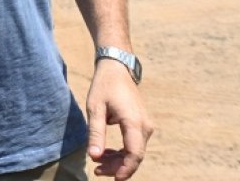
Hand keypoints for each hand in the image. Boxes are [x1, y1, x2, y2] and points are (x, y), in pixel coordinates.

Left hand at [87, 60, 154, 178]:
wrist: (117, 69)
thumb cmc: (104, 86)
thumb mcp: (95, 108)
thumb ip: (95, 133)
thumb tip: (94, 156)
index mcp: (134, 122)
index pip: (134, 154)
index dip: (125, 169)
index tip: (113, 180)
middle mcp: (144, 126)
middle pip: (135, 156)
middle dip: (117, 167)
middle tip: (96, 170)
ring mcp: (145, 126)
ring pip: (135, 152)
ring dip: (118, 161)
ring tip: (98, 163)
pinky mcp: (141, 125)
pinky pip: (134, 144)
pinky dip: (122, 152)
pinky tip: (106, 153)